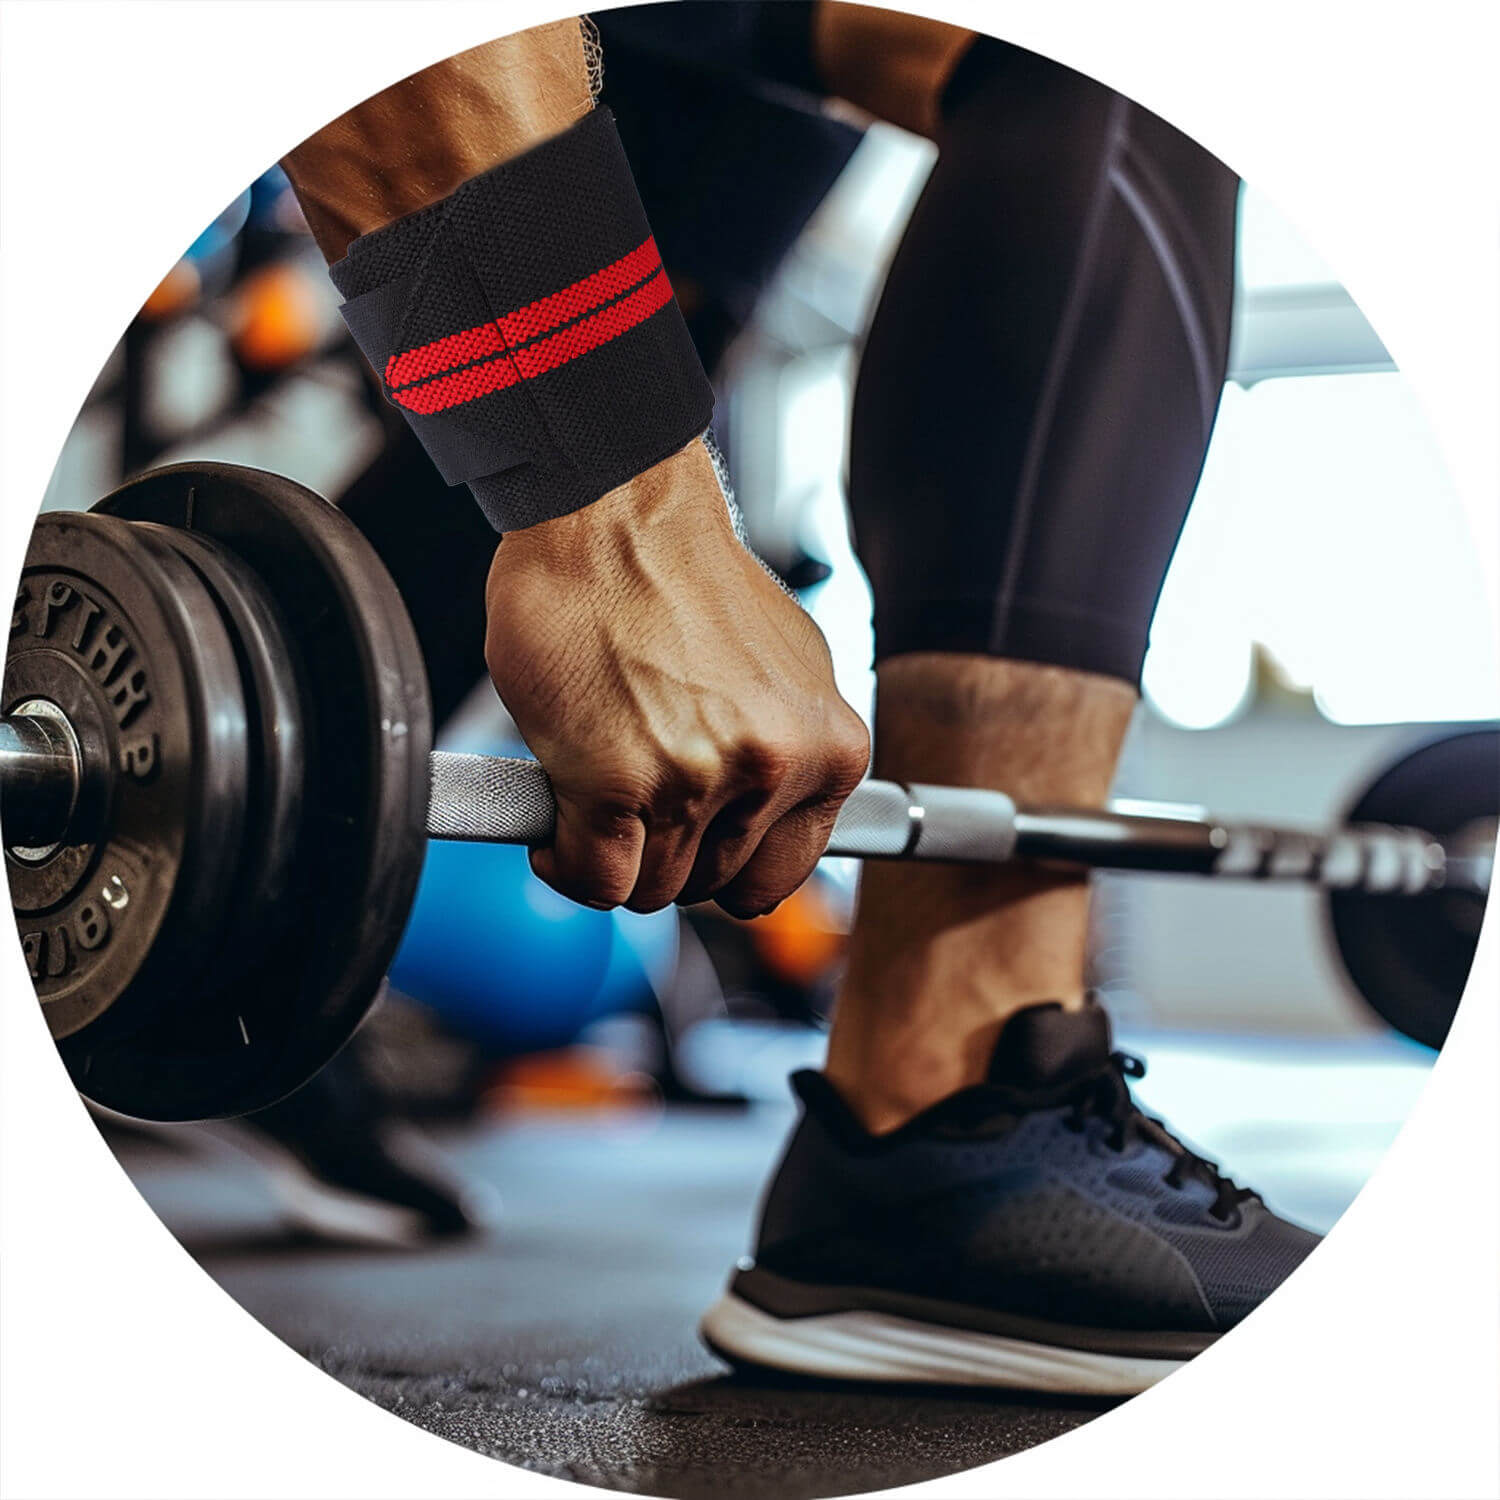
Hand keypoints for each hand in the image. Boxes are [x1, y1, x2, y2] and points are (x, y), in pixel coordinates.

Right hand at [485, 440, 869, 915]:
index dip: (725, 868)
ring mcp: (697, 780)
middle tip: (632, 811)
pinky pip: (593, 878)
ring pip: (649, 890)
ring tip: (593, 800)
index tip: (692, 849)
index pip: (781, 873)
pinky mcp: (616, 783)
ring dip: (613, 858)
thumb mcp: (781, 673)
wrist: (613, 510)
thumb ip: (783, 753)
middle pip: (709, 886)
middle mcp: (774, 768)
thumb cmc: (680, 578)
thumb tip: (766, 816)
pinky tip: (556, 821)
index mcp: (827, 746)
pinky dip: (565, 864)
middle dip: (664, 857)